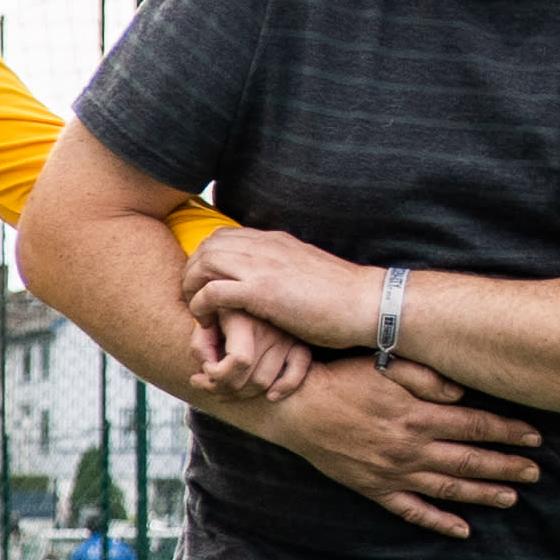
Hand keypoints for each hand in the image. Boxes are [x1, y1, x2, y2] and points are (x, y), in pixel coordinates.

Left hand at [182, 225, 383, 359]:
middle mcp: (266, 247)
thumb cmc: (341, 298)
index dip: (206, 260)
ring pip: (204, 263)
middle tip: (194, 300)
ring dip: (192, 288)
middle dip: (192, 273)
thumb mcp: (305, 272)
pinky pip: (213, 291)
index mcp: (275, 241)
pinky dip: (201, 306)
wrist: (367, 304)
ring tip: (198, 312)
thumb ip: (282, 270)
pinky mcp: (263, 291)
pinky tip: (208, 322)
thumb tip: (269, 281)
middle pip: (208, 246)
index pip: (224, 237)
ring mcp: (263, 266)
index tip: (206, 285)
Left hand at [194, 305, 314, 400]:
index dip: (217, 373)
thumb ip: (200, 342)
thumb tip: (208, 367)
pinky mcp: (299, 343)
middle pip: (252, 379)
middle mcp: (271, 328)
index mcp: (247, 317)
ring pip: (266, 383)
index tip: (204, 368)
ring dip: (241, 394)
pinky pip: (297, 373)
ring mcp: (287, 338)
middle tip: (205, 383)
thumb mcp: (205, 318)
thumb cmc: (219, 306)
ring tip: (219, 387)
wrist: (247, 287)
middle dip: (223, 388)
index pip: (240, 361)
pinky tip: (270, 396)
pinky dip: (285, 388)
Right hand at [249, 358, 543, 539]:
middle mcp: (412, 449)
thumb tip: (462, 394)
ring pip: (448, 487)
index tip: (535, 437)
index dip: (508, 431)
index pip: (476, 425)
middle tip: (536, 472)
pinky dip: (438, 522)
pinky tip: (462, 530)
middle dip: (507, 466)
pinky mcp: (375, 489)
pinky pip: (412, 511)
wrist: (298, 410)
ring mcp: (394, 473)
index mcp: (419, 416)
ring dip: (483, 493)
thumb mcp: (385, 364)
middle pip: (470, 460)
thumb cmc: (342, 379)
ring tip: (512, 497)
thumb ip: (426, 377)